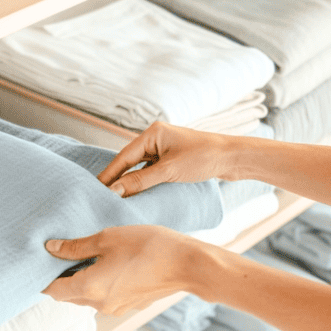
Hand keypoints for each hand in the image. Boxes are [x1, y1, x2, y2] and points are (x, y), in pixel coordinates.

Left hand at [42, 225, 201, 315]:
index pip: (53, 290)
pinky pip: (103, 298)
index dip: (42, 278)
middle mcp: (100, 304)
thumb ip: (76, 246)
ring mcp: (116, 308)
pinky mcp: (129, 305)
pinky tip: (103, 264)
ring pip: (85, 298)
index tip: (37, 263)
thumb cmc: (148, 246)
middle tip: (56, 256)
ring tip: (79, 256)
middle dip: (59, 279)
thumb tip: (50, 249)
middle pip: (67, 296)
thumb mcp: (107, 238)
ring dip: (78, 281)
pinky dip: (96, 284)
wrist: (188, 264)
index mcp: (90, 288)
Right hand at [98, 121, 236, 197]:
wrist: (234, 158)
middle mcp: (156, 138)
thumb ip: (140, 181)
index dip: (109, 174)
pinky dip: (143, 182)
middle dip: (117, 178)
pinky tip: (136, 194)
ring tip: (116, 198)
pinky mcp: (172, 159)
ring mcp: (165, 148)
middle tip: (101, 195)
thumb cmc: (204, 158)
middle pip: (129, 161)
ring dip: (131, 182)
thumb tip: (114, 190)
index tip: (95, 188)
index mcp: (153, 133)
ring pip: (140, 168)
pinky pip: (151, 171)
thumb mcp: (168, 171)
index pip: (123, 156)